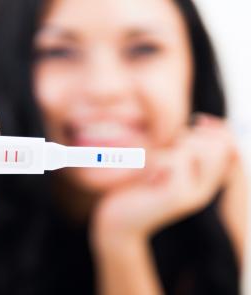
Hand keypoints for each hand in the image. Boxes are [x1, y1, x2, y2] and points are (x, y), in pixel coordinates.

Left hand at [90, 114, 238, 249]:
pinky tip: (145, 176)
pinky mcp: (177, 197)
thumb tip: (202, 120)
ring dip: (170, 149)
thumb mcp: (162, 161)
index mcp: (206, 180)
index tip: (192, 125)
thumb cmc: (136, 186)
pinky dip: (156, 159)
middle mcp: (206, 188)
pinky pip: (175, 160)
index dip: (215, 129)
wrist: (117, 221)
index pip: (229, 144)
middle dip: (187, 137)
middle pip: (217, 142)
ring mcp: (195, 195)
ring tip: (153, 167)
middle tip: (163, 154)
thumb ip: (183, 145)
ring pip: (195, 148)